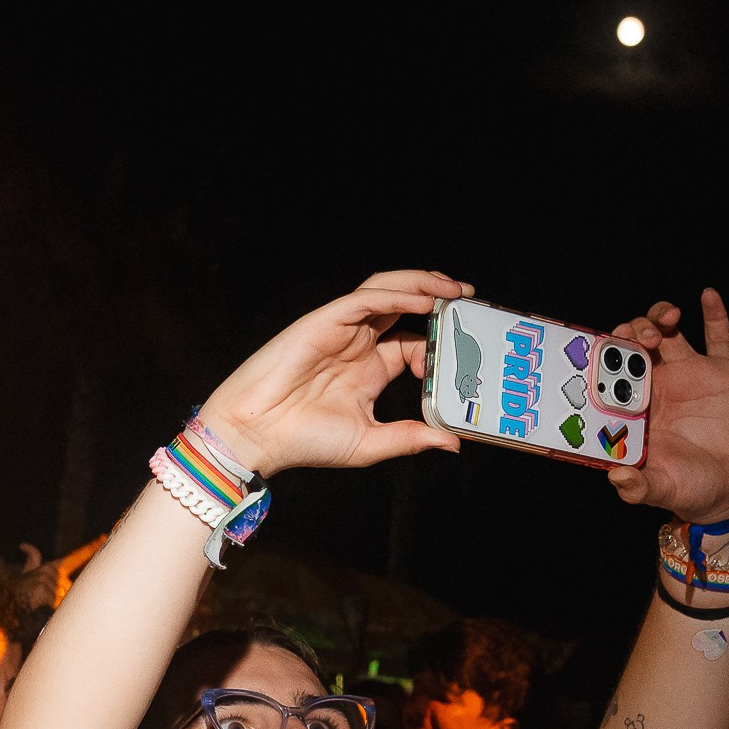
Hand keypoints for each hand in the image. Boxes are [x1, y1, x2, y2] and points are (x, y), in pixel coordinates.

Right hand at [197, 271, 470, 475]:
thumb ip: (412, 437)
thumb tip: (454, 442)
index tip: (460, 362)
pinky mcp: (325, 320)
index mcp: (369, 369)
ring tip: (453, 290)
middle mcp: (358, 344)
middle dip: (439, 297)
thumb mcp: (371, 443)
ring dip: (422, 285)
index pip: (413, 343)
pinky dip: (397, 296)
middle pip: (404, 305)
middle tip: (470, 299)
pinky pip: (366, 299)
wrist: (258, 435)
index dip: (439, 347)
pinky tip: (423, 301)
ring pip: (387, 291)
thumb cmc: (305, 441)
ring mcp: (342, 329)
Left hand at [605, 290, 728, 523]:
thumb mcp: (663, 490)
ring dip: (660, 317)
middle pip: (635, 344)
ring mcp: (691, 376)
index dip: (603, 356)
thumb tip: (616, 477)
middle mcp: (659, 386)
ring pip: (669, 332)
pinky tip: (707, 296)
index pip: (610, 373)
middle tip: (638, 336)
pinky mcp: (724, 372)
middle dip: (631, 332)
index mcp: (636, 408)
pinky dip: (715, 313)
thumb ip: (638, 486)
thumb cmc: (693, 491)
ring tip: (667, 320)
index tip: (600, 348)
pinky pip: (719, 336)